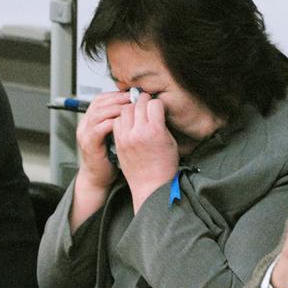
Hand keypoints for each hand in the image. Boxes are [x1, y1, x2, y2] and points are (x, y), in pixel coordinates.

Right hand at [76, 91, 129, 188]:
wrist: (99, 178)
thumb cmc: (111, 157)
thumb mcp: (116, 134)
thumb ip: (121, 122)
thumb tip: (138, 107)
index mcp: (91, 120)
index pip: (101, 99)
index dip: (116, 94)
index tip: (132, 93)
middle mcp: (85, 124)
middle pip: (99, 103)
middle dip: (118, 98)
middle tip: (134, 96)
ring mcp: (85, 134)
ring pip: (98, 113)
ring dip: (116, 108)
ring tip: (131, 107)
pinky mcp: (89, 144)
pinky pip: (98, 129)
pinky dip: (112, 123)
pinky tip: (125, 122)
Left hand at [113, 92, 178, 211]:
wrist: (151, 186)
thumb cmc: (164, 167)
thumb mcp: (170, 142)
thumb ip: (161, 124)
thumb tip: (155, 110)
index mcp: (155, 131)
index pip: (154, 103)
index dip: (157, 103)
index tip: (158, 106)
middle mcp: (138, 132)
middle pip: (138, 104)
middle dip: (144, 101)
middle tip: (147, 104)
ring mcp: (126, 137)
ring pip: (125, 110)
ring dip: (132, 108)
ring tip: (137, 112)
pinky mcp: (119, 142)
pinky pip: (117, 122)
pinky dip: (123, 119)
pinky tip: (129, 123)